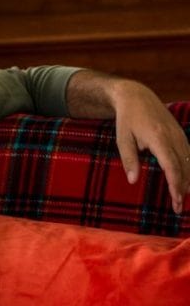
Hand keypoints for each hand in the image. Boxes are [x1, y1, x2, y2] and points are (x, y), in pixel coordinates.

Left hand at [112, 80, 189, 213]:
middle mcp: (174, 137)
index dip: (175, 183)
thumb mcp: (122, 138)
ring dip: (188, 182)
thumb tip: (133, 181)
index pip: (172, 165)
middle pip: (184, 167)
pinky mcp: (182, 136)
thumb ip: (128, 159)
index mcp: (158, 137)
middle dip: (183, 189)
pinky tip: (187, 183)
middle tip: (177, 208)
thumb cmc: (127, 119)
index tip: (175, 199)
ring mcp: (180, 135)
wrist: (137, 96)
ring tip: (181, 200)